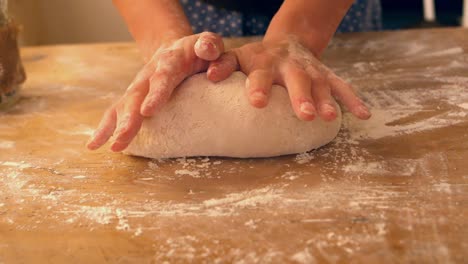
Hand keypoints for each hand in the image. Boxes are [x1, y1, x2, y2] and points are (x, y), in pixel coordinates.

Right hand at [87, 32, 229, 151]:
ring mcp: (139, 86)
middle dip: (130, 117)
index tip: (147, 111)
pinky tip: (95, 145)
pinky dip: (105, 128)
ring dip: (117, 126)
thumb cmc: (199, 52)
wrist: (178, 49)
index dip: (155, 94)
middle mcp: (150, 74)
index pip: (163, 76)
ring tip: (114, 146)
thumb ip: (211, 48)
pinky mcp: (133, 97)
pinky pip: (115, 112)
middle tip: (124, 137)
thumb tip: (211, 67)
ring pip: (124, 105)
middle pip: (137, 95)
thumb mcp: (209, 44)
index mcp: (170, 60)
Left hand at [208, 37, 370, 120]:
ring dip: (326, 100)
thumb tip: (209, 76)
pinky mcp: (327, 75)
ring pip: (321, 85)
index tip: (258, 102)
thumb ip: (223, 65)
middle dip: (301, 97)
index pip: (260, 74)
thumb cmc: (256, 57)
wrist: (288, 42)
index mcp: (264, 62)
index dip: (259, 87)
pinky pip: (342, 86)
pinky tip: (363, 115)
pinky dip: (353, 99)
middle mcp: (289, 66)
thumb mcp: (238, 57)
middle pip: (296, 80)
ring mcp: (311, 70)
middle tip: (304, 115)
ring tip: (330, 117)